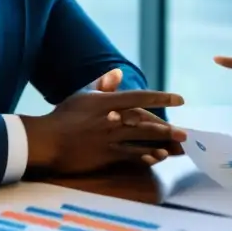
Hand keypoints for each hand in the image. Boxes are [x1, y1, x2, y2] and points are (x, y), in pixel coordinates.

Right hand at [20, 71, 185, 174]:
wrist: (47, 141)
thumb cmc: (63, 116)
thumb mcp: (82, 95)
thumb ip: (102, 85)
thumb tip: (118, 72)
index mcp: (107, 102)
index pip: (140, 97)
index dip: (161, 97)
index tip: (179, 99)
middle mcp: (111, 119)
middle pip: (145, 122)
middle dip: (166, 127)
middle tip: (185, 133)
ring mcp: (109, 138)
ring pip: (141, 139)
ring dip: (162, 142)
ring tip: (178, 146)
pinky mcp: (105, 155)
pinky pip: (130, 156)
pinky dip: (145, 156)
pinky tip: (158, 158)